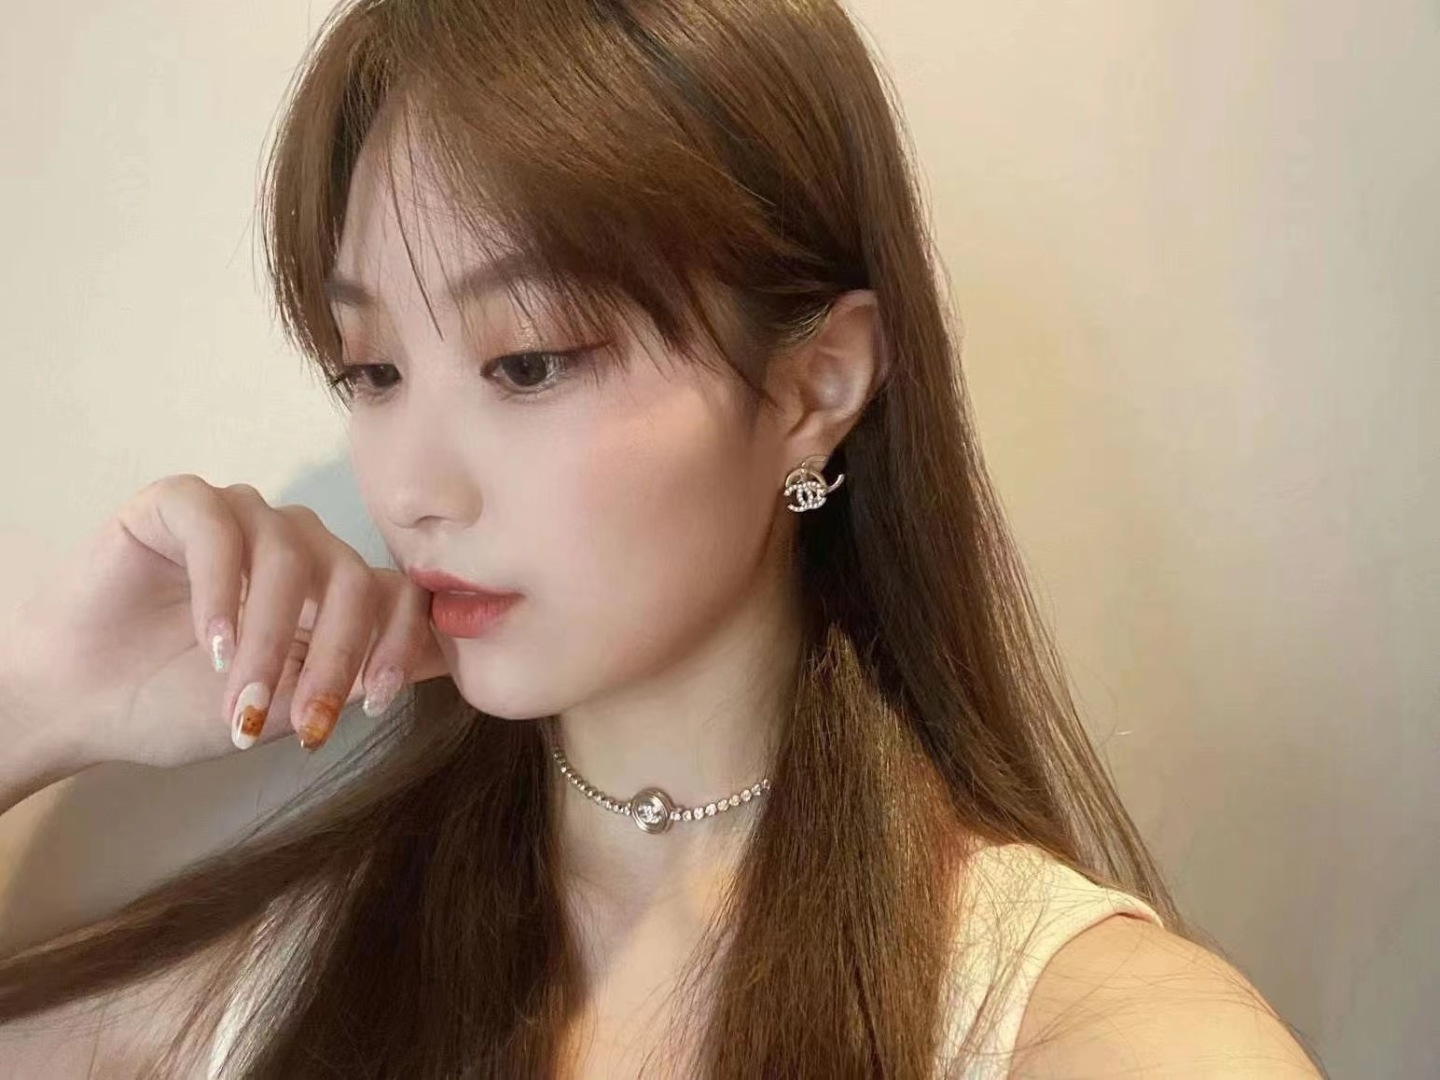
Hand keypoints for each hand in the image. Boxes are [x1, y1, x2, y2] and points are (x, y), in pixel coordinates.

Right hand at [1, 474, 447, 770]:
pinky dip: (223, 591)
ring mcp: (243, 517)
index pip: (397, 594)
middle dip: (337, 656)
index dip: (400, 644)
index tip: (378, 702)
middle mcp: (298, 545)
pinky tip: (212, 645)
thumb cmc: (177, 704)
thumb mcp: (278, 708)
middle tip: (306, 718)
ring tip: (239, 698)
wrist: (77, 701)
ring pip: (290, 557)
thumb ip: (347, 684)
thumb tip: (440, 666)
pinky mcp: (182, 501)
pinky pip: (220, 530)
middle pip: (352, 579)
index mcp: (330, 590)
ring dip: (270, 637)